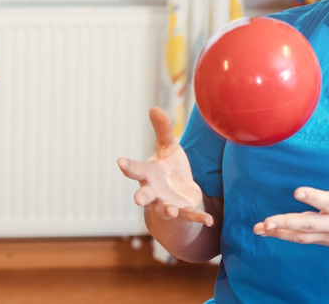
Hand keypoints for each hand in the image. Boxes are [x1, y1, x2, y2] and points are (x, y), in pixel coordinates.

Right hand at [117, 108, 214, 226]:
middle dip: (142, 196)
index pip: (135, 169)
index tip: (120, 161)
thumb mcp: (168, 147)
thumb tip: (154, 107)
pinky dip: (198, 218)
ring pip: (164, 209)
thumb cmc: (169, 168)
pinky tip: (209, 220)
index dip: (128, 166)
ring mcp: (167, 204)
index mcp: (148, 174)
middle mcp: (154, 191)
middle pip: (145, 194)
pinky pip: (190, 216)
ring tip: (170, 210)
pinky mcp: (184, 211)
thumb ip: (162, 130)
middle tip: (137, 199)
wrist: (179, 194)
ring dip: (166, 210)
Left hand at [253, 141, 328, 249]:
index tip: (296, 191)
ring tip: (259, 228)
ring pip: (302, 235)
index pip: (328, 202)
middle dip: (287, 223)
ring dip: (279, 232)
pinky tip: (265, 232)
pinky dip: (283, 236)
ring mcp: (328, 234)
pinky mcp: (323, 239)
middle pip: (309, 224)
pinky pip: (301, 239)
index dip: (312, 198)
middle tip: (267, 221)